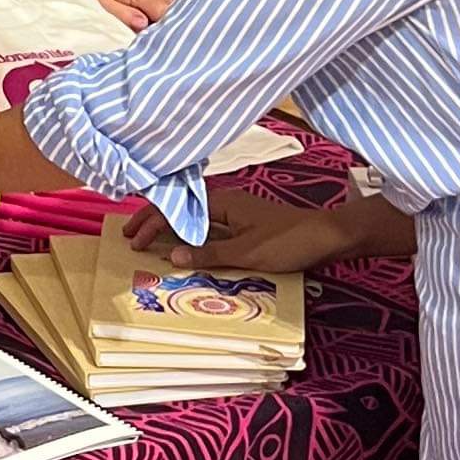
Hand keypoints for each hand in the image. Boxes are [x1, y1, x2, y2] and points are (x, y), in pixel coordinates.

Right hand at [121, 182, 382, 275]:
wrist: (329, 237)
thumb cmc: (289, 241)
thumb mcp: (248, 253)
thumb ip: (210, 254)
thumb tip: (172, 257)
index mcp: (222, 202)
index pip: (176, 209)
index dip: (152, 224)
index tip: (134, 241)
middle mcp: (226, 203)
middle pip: (181, 209)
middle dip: (154, 222)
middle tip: (131, 239)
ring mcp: (236, 215)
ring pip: (193, 218)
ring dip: (171, 230)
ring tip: (150, 243)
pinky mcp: (245, 226)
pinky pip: (208, 228)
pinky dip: (191, 236)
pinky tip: (186, 249)